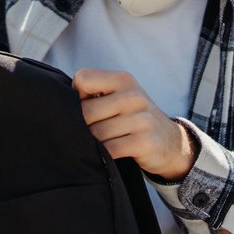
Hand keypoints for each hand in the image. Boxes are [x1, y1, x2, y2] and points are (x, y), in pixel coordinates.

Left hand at [72, 68, 195, 179]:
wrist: (171, 142)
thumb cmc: (134, 118)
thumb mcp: (120, 96)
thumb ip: (94, 93)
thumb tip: (61, 104)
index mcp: (123, 79)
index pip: (83, 79)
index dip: (76, 96)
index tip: (85, 106)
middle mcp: (133, 96)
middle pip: (86, 112)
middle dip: (83, 125)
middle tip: (91, 131)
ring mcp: (141, 119)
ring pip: (96, 134)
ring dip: (94, 142)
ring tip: (102, 142)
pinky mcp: (144, 142)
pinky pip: (109, 150)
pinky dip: (104, 155)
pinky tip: (110, 153)